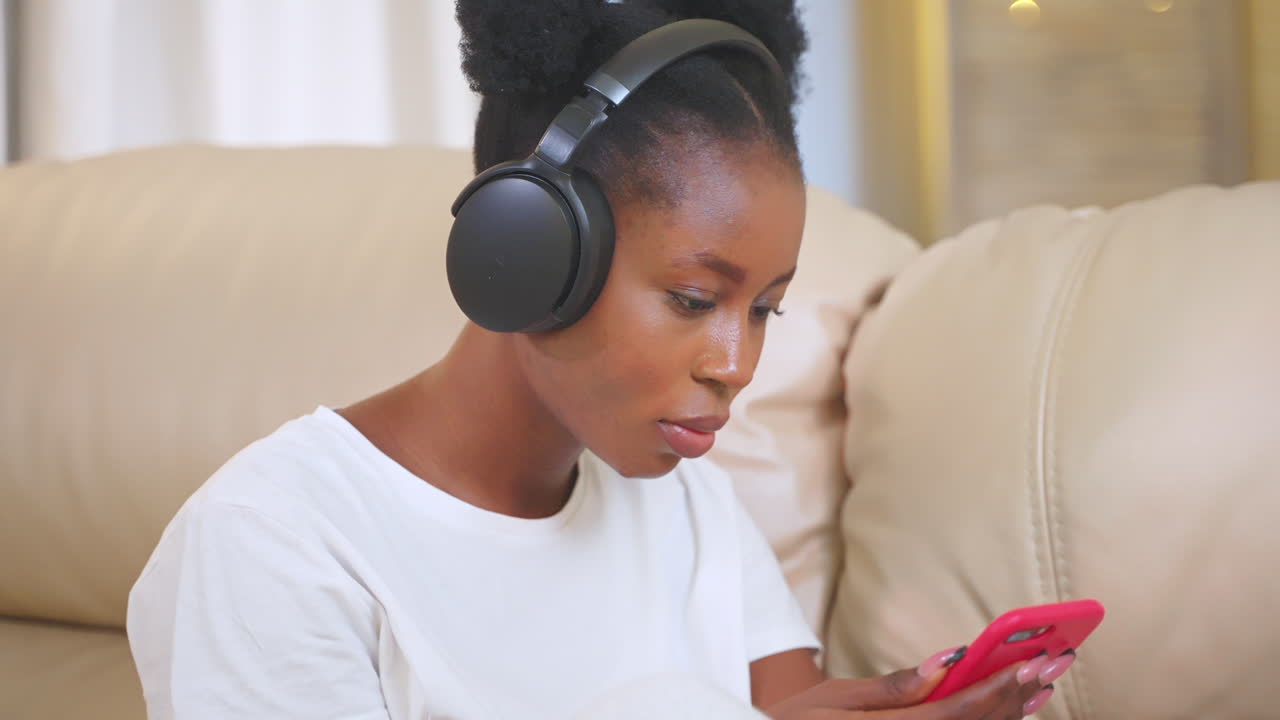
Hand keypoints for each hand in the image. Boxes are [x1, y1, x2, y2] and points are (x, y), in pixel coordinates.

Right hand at [764, 647, 1073, 718]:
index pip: (955, 714)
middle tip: (1056, 662)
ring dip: (1013, 713)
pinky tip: (1012, 710)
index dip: (998, 688)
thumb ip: (891, 688)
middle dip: (1019, 696)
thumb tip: (944, 663)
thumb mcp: (833, 699)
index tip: (1034, 661)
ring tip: (1043, 682)